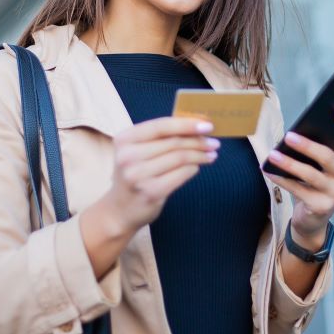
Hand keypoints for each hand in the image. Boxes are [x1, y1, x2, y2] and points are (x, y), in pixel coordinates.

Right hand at [105, 116, 219, 233]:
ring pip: (180, 157)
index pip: (160, 126)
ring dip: (200, 155)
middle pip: (173, 142)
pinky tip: (197, 167)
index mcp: (124, 140)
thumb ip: (160, 138)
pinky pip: (181, 174)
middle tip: (214, 142)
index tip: (207, 125)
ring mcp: (138, 175)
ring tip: (211, 154)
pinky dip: (193, 169)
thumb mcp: (137, 152)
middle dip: (198, 141)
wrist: (120, 210)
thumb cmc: (135, 175)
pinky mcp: (151, 192)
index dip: (186, 124)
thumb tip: (195, 126)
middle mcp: (128, 156)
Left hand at [263, 110, 333, 246]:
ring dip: (289, 163)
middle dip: (308, 146)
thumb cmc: (314, 185)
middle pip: (329, 157)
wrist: (313, 219)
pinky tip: (269, 171)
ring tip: (273, 155)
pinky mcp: (322, 207)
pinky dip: (282, 179)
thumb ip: (315, 152)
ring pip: (311, 174)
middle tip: (289, 136)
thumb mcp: (319, 167)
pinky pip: (298, 189)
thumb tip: (294, 135)